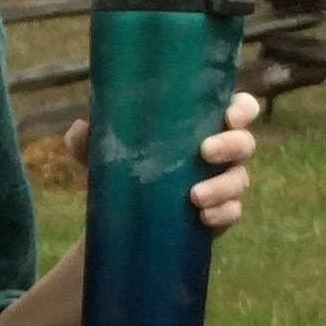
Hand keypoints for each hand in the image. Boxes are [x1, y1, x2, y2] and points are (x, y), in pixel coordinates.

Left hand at [56, 91, 259, 232]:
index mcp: (202, 125)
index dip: (242, 108)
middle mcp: (221, 152)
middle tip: (205, 152)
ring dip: (222, 186)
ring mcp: (223, 184)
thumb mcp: (101, 153)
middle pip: (244, 143)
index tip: (229, 114)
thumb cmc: (122, 168)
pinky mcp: (220, 215)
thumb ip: (88, 140)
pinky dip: (222, 214)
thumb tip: (80, 130)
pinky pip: (233, 213)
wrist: (121, 217)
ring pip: (240, 180)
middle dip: (231, 145)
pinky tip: (203, 217)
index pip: (239, 108)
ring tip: (195, 197)